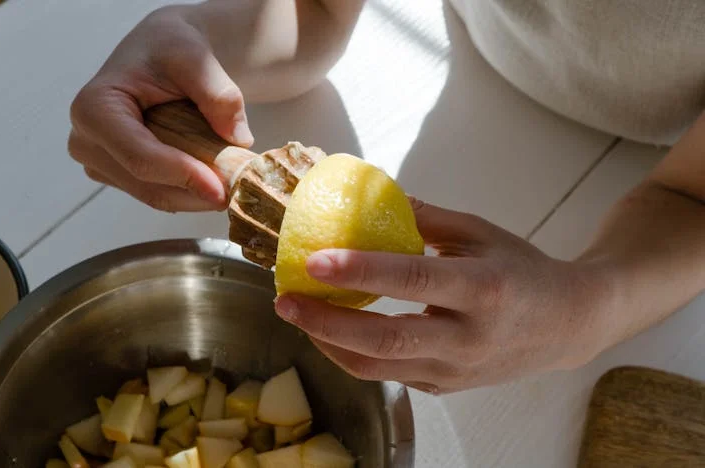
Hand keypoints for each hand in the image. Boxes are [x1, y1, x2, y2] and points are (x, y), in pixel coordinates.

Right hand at [67, 7, 253, 211]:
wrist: (161, 53)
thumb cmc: (171, 49)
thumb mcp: (196, 58)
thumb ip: (218, 94)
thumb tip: (238, 138)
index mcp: (94, 108)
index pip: (140, 157)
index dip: (183, 177)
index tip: (222, 189)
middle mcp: (86, 141)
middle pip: (147, 185)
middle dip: (195, 194)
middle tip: (239, 192)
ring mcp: (98, 163)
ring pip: (155, 197)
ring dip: (195, 197)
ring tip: (232, 184)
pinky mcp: (117, 176)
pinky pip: (158, 194)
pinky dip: (190, 193)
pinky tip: (215, 180)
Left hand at [274, 198, 610, 393]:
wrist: (568, 324)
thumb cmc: (523, 271)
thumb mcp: (482, 233)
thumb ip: (426, 219)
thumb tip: (370, 197)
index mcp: (483, 289)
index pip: (412, 281)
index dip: (360, 272)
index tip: (314, 260)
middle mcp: (469, 337)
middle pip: (385, 339)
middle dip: (326, 323)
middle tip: (286, 301)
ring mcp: (457, 370)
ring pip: (379, 368)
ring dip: (330, 344)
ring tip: (299, 316)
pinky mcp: (446, 387)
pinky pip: (390, 376)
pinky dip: (353, 356)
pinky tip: (331, 332)